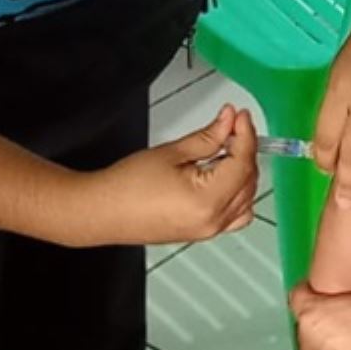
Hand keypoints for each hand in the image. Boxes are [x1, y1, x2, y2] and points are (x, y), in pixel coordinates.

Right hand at [92, 105, 259, 244]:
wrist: (102, 211)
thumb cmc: (126, 186)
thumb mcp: (172, 152)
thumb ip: (207, 137)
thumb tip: (227, 121)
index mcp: (207, 200)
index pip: (243, 163)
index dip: (245, 134)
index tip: (240, 116)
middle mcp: (212, 220)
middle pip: (248, 180)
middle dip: (245, 149)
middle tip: (232, 125)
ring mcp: (208, 231)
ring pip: (246, 199)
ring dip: (244, 172)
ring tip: (229, 148)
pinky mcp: (201, 233)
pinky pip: (235, 216)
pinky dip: (239, 194)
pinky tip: (226, 176)